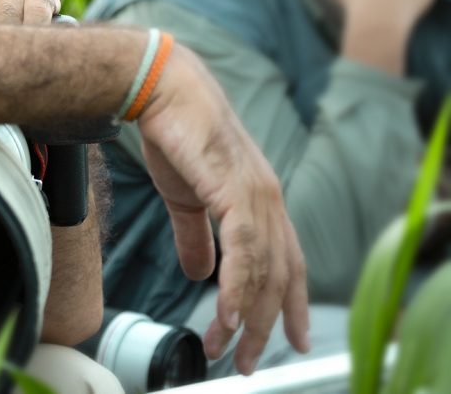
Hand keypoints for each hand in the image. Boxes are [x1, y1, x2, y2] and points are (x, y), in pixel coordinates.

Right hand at [136, 42, 309, 374]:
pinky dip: (238, 286)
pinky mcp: (235, 188)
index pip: (288, 261)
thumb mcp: (185, 198)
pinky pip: (244, 249)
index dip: (291, 303)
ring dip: (248, 315)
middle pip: (281, 275)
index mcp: (261, 200)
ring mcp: (256, 194)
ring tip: (229, 347)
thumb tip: (198, 274)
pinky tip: (228, 314)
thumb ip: (195, 236)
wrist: (161, 90)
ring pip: (264, 269)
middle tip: (247, 362)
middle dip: (269, 325)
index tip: (290, 339)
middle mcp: (269, 199)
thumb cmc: (176, 135)